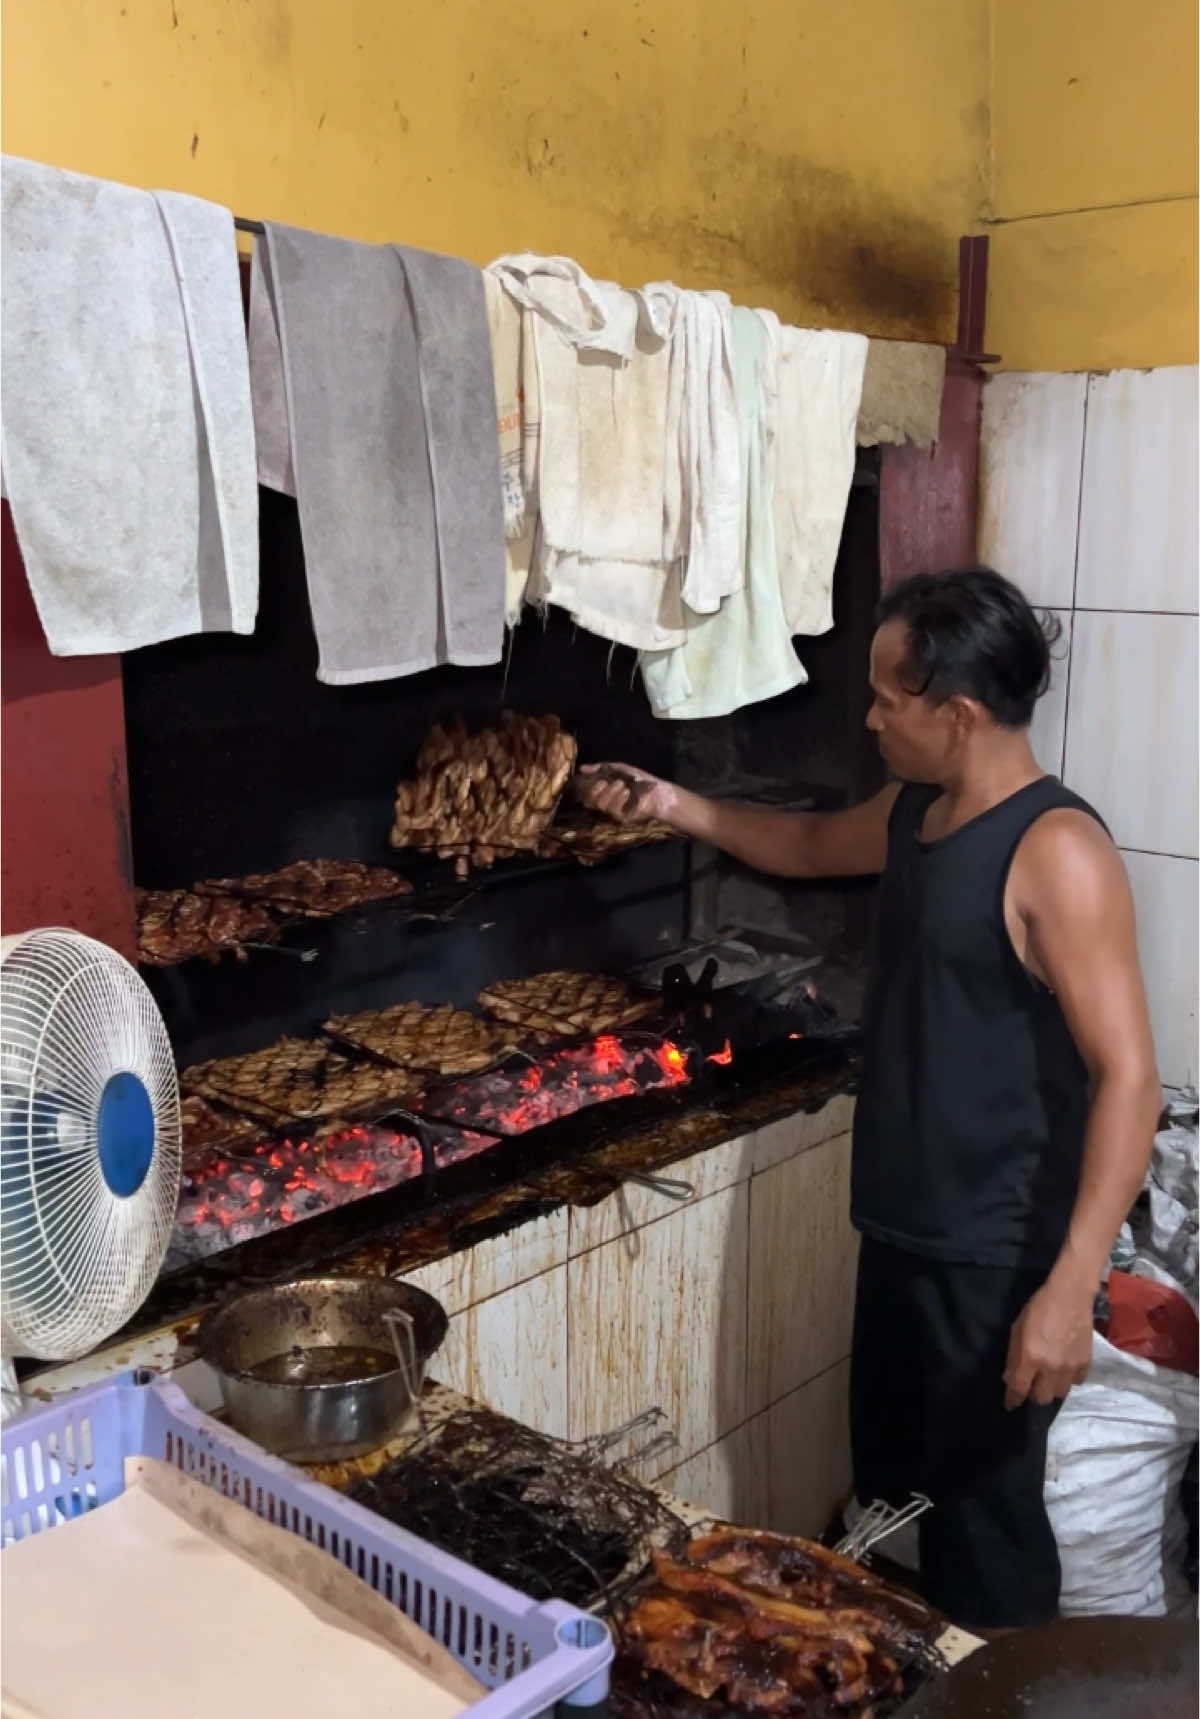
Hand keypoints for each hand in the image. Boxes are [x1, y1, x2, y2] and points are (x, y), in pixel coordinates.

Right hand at [575, 763, 672, 825]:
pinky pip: (614, 810)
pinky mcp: (623, 818)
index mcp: (605, 792)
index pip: (588, 793)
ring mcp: (614, 811)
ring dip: (610, 792)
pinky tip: (627, 792)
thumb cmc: (640, 780)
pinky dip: (619, 799)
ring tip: (622, 784)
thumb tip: (582, 768)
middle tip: (604, 782)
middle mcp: (607, 803)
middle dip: (596, 790)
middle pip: (591, 801)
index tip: (595, 777)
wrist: (659, 791)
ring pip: (602, 805)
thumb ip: (601, 768)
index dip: (587, 786)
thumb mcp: (620, 769)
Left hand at [1003, 1273, 1094, 1409]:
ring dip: (1052, 1389)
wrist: (1069, 1295)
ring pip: (1060, 1394)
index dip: (1013, 1400)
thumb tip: (1010, 1378)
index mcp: (1031, 1357)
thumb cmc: (1038, 1309)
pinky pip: (1076, 1382)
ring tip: (1048, 1378)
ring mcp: (1070, 1367)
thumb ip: (1013, 1356)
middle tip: (1031, 1386)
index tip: (1010, 1405)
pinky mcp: (1086, 1363)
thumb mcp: (1017, 1330)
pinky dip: (1069, 1379)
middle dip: (1033, 1395)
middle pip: (1042, 1398)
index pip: (1019, 1389)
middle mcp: (1051, 1367)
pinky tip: (1064, 1368)